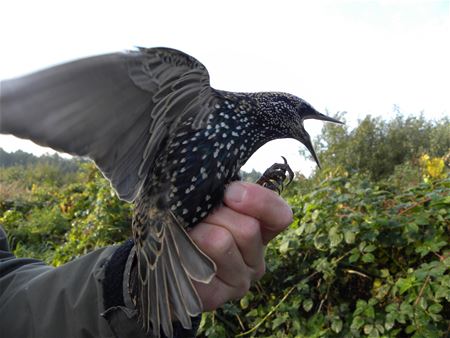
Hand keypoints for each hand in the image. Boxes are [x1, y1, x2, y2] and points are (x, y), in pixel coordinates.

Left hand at [189, 181, 292, 310]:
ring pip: (222, 242)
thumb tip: (231, 192)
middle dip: (216, 215)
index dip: (258, 200)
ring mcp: (239, 283)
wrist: (159, 259)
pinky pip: (200, 264)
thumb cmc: (191, 222)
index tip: (230, 194)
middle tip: (197, 218)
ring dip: (197, 231)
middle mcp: (256, 262)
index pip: (280, 216)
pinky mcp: (214, 297)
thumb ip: (228, 194)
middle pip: (247, 228)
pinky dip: (183, 250)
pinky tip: (179, 252)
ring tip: (186, 234)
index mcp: (261, 234)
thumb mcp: (213, 202)